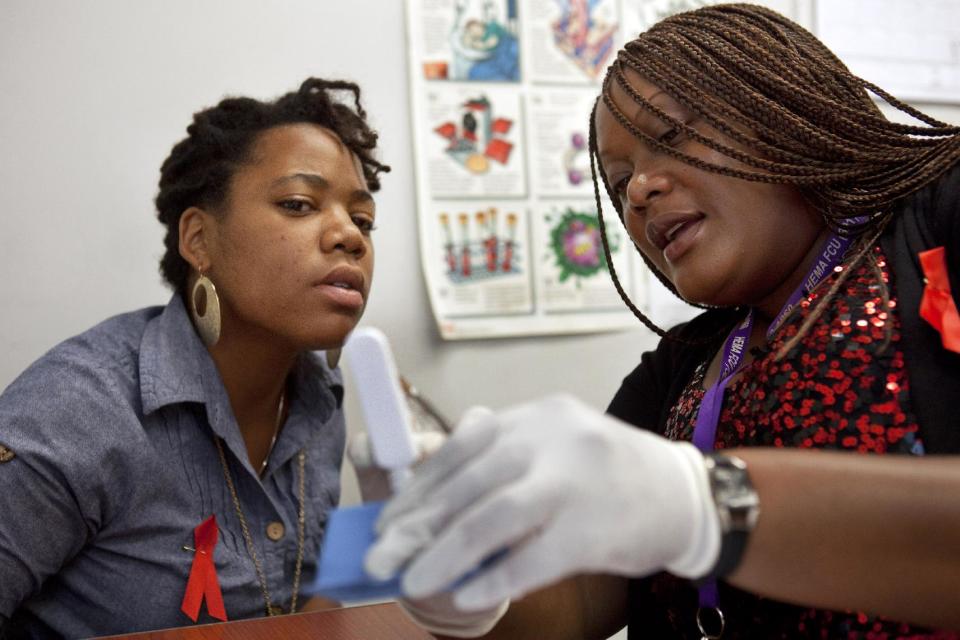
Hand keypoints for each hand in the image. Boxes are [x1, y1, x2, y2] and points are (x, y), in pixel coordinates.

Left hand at [365, 394, 719, 611]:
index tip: (387, 520)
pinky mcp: (595, 528)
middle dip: (416, 525)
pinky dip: (496, 579)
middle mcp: (551, 440)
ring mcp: (575, 482)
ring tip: (413, 582)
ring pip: (491, 518)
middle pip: (468, 484)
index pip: (459, 449)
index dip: (417, 489)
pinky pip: (533, 559)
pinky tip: (469, 597)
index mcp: (534, 418)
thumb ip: (500, 462)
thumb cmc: (607, 476)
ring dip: (444, 555)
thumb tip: (428, 501)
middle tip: (381, 557)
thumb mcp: (554, 448)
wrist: (686, 494)